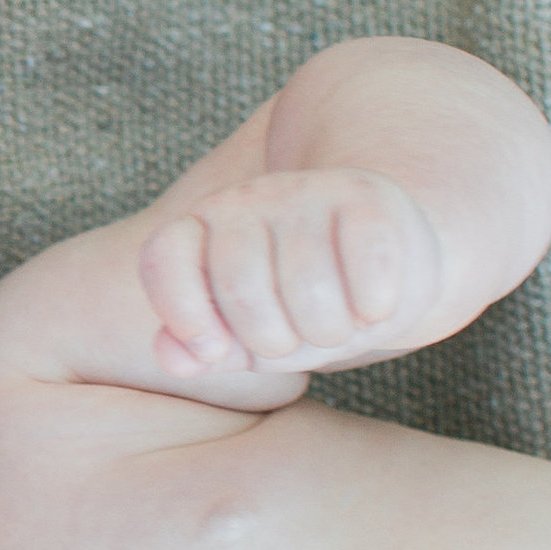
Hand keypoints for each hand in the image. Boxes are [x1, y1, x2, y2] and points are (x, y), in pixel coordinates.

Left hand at [139, 168, 447, 386]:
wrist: (385, 266)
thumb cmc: (301, 309)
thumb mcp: (245, 338)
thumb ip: (202, 349)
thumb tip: (174, 358)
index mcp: (202, 227)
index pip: (165, 258)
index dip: (183, 315)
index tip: (216, 351)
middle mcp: (245, 199)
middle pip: (242, 290)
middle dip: (274, 343)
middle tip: (297, 342)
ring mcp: (304, 191)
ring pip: (309, 288)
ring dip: (329, 333)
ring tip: (337, 327)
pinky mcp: (364, 194)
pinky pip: (365, 265)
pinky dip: (373, 306)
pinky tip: (374, 307)